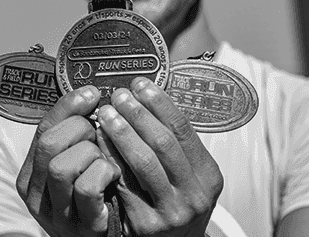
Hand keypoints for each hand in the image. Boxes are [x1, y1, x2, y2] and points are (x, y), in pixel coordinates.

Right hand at [16, 86, 121, 236]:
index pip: (43, 128)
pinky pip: (86, 189)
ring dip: (91, 155)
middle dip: (81, 130)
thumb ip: (77, 137)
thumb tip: (90, 95)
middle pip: (49, 143)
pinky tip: (114, 177)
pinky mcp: (80, 226)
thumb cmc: (96, 196)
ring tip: (107, 161)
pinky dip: (103, 174)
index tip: (92, 94)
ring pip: (62, 166)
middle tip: (100, 135)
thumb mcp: (78, 164)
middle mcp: (37, 193)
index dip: (68, 106)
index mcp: (32, 173)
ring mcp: (56, 213)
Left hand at [96, 77, 223, 236]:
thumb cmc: (177, 205)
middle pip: (164, 143)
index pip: (184, 130)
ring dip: (122, 133)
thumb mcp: (190, 177)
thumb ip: (176, 146)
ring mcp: (171, 211)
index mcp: (209, 175)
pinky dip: (110, 160)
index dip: (161, 104)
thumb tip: (149, 100)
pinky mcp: (146, 225)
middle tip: (119, 95)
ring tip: (107, 113)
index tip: (142, 85)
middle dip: (138, 114)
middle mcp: (195, 194)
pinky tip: (99, 143)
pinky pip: (124, 184)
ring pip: (144, 162)